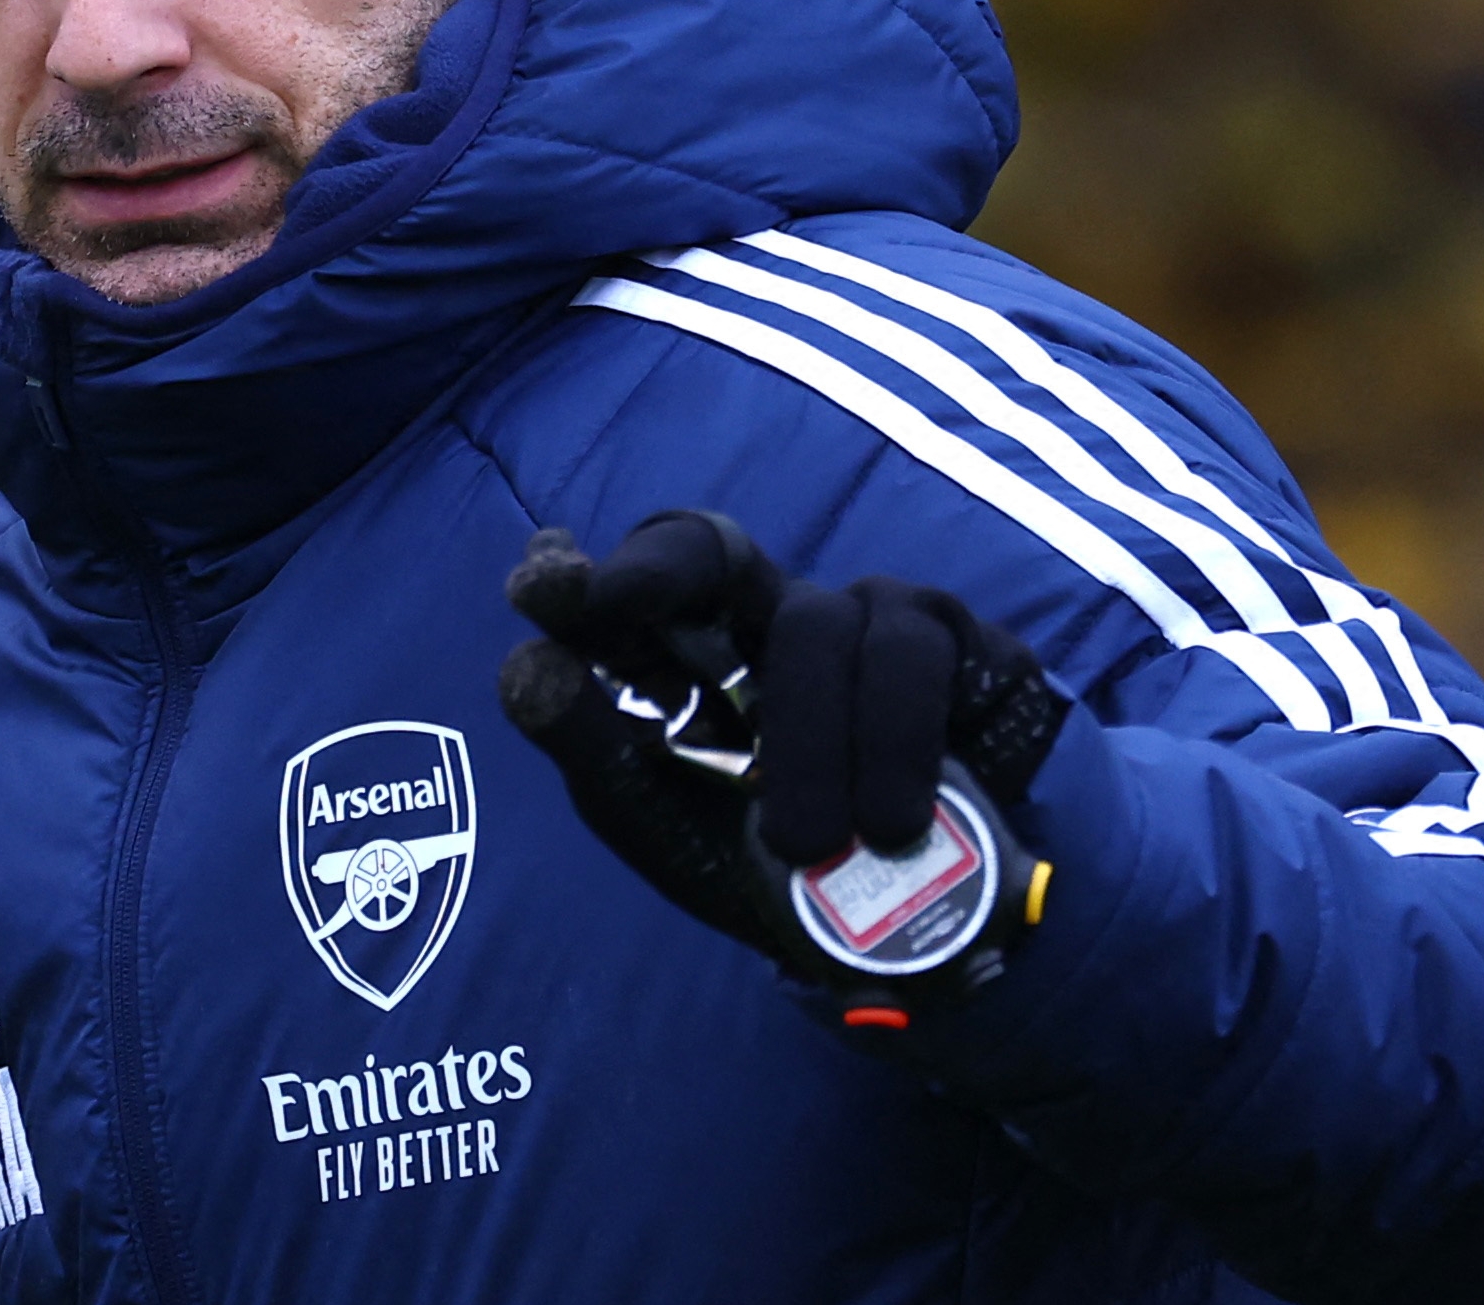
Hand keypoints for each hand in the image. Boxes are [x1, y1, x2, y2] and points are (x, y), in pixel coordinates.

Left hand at [496, 511, 1066, 1002]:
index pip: (637, 587)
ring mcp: (869, 617)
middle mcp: (773, 618)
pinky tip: (892, 821)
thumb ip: (593, 745)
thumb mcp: (673, 824)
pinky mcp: (959, 639)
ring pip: (812, 627)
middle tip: (612, 605)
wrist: (935, 938)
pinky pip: (908, 658)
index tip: (540, 586)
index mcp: (696, 658)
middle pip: (707, 546)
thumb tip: (524, 663)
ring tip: (810, 845)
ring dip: (803, 747)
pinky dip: (890, 745)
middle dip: (658, 569)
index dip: (589, 577)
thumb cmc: (783, 862)